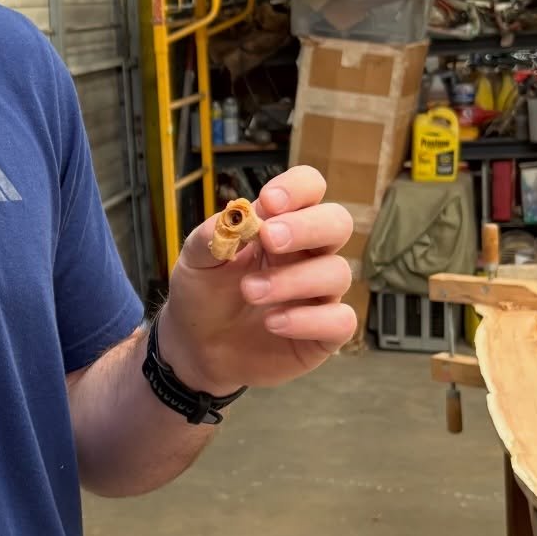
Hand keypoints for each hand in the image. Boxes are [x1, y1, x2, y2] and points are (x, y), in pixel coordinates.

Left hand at [156, 166, 354, 393]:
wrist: (196, 347)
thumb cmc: (203, 294)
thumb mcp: (195, 260)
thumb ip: (213, 235)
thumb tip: (238, 216)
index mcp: (280, 224)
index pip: (309, 189)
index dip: (297, 188)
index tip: (269, 202)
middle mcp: (308, 253)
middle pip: (338, 222)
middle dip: (307, 226)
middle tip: (269, 238)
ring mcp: (319, 292)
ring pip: (337, 272)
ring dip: (293, 279)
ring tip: (251, 291)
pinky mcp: (324, 331)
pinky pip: (340, 320)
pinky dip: (307, 320)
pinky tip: (273, 323)